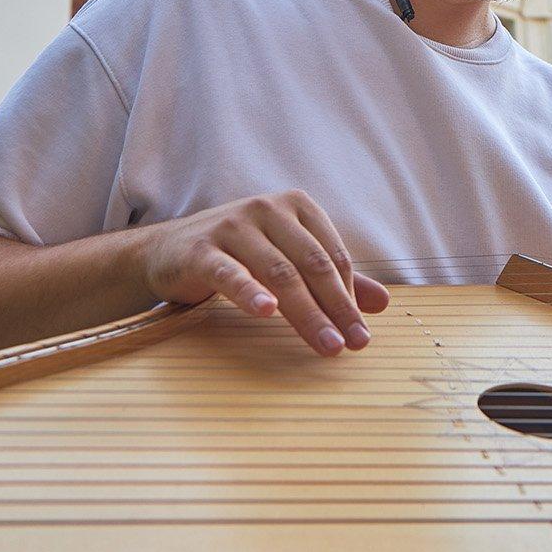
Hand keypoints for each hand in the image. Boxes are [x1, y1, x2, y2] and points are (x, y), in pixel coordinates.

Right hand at [137, 190, 389, 356]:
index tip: (362, 334)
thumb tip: (383, 303)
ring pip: (279, 273)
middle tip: (353, 344)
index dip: (349, 297)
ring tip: (327, 344)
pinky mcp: (201, 250)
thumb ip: (332, 277)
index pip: (332, 256)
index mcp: (296, 207)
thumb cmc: (238, 254)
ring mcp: (233, 227)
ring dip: (307, 312)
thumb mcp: (287, 257)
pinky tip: (266, 312)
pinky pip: (230, 273)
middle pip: (311, 265)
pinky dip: (250, 292)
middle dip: (336, 308)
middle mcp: (267, 209)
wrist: (168, 251)